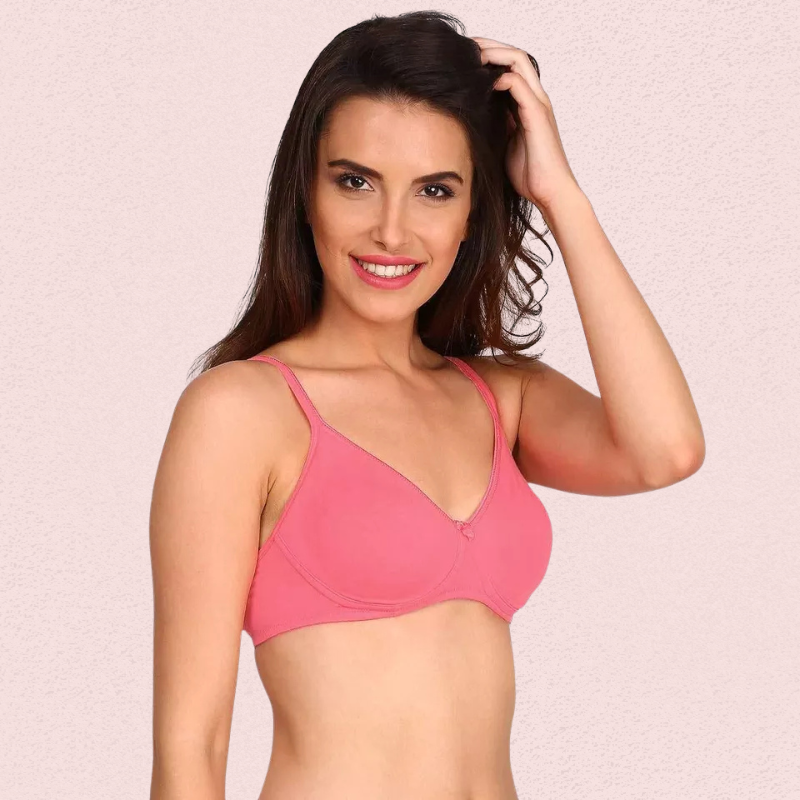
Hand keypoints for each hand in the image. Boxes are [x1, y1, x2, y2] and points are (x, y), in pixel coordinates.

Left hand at [471, 36, 580, 209]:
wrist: (550, 192)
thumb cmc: (529, 174)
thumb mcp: (504, 144)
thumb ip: (496, 126)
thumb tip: (474, 117)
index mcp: (527, 105)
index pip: (510, 68)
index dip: (489, 58)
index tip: (464, 58)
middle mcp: (535, 99)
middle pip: (514, 57)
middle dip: (490, 46)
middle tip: (465, 46)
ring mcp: (538, 105)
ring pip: (518, 62)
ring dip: (494, 54)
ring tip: (471, 54)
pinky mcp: (537, 115)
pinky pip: (519, 85)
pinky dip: (501, 78)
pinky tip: (483, 82)